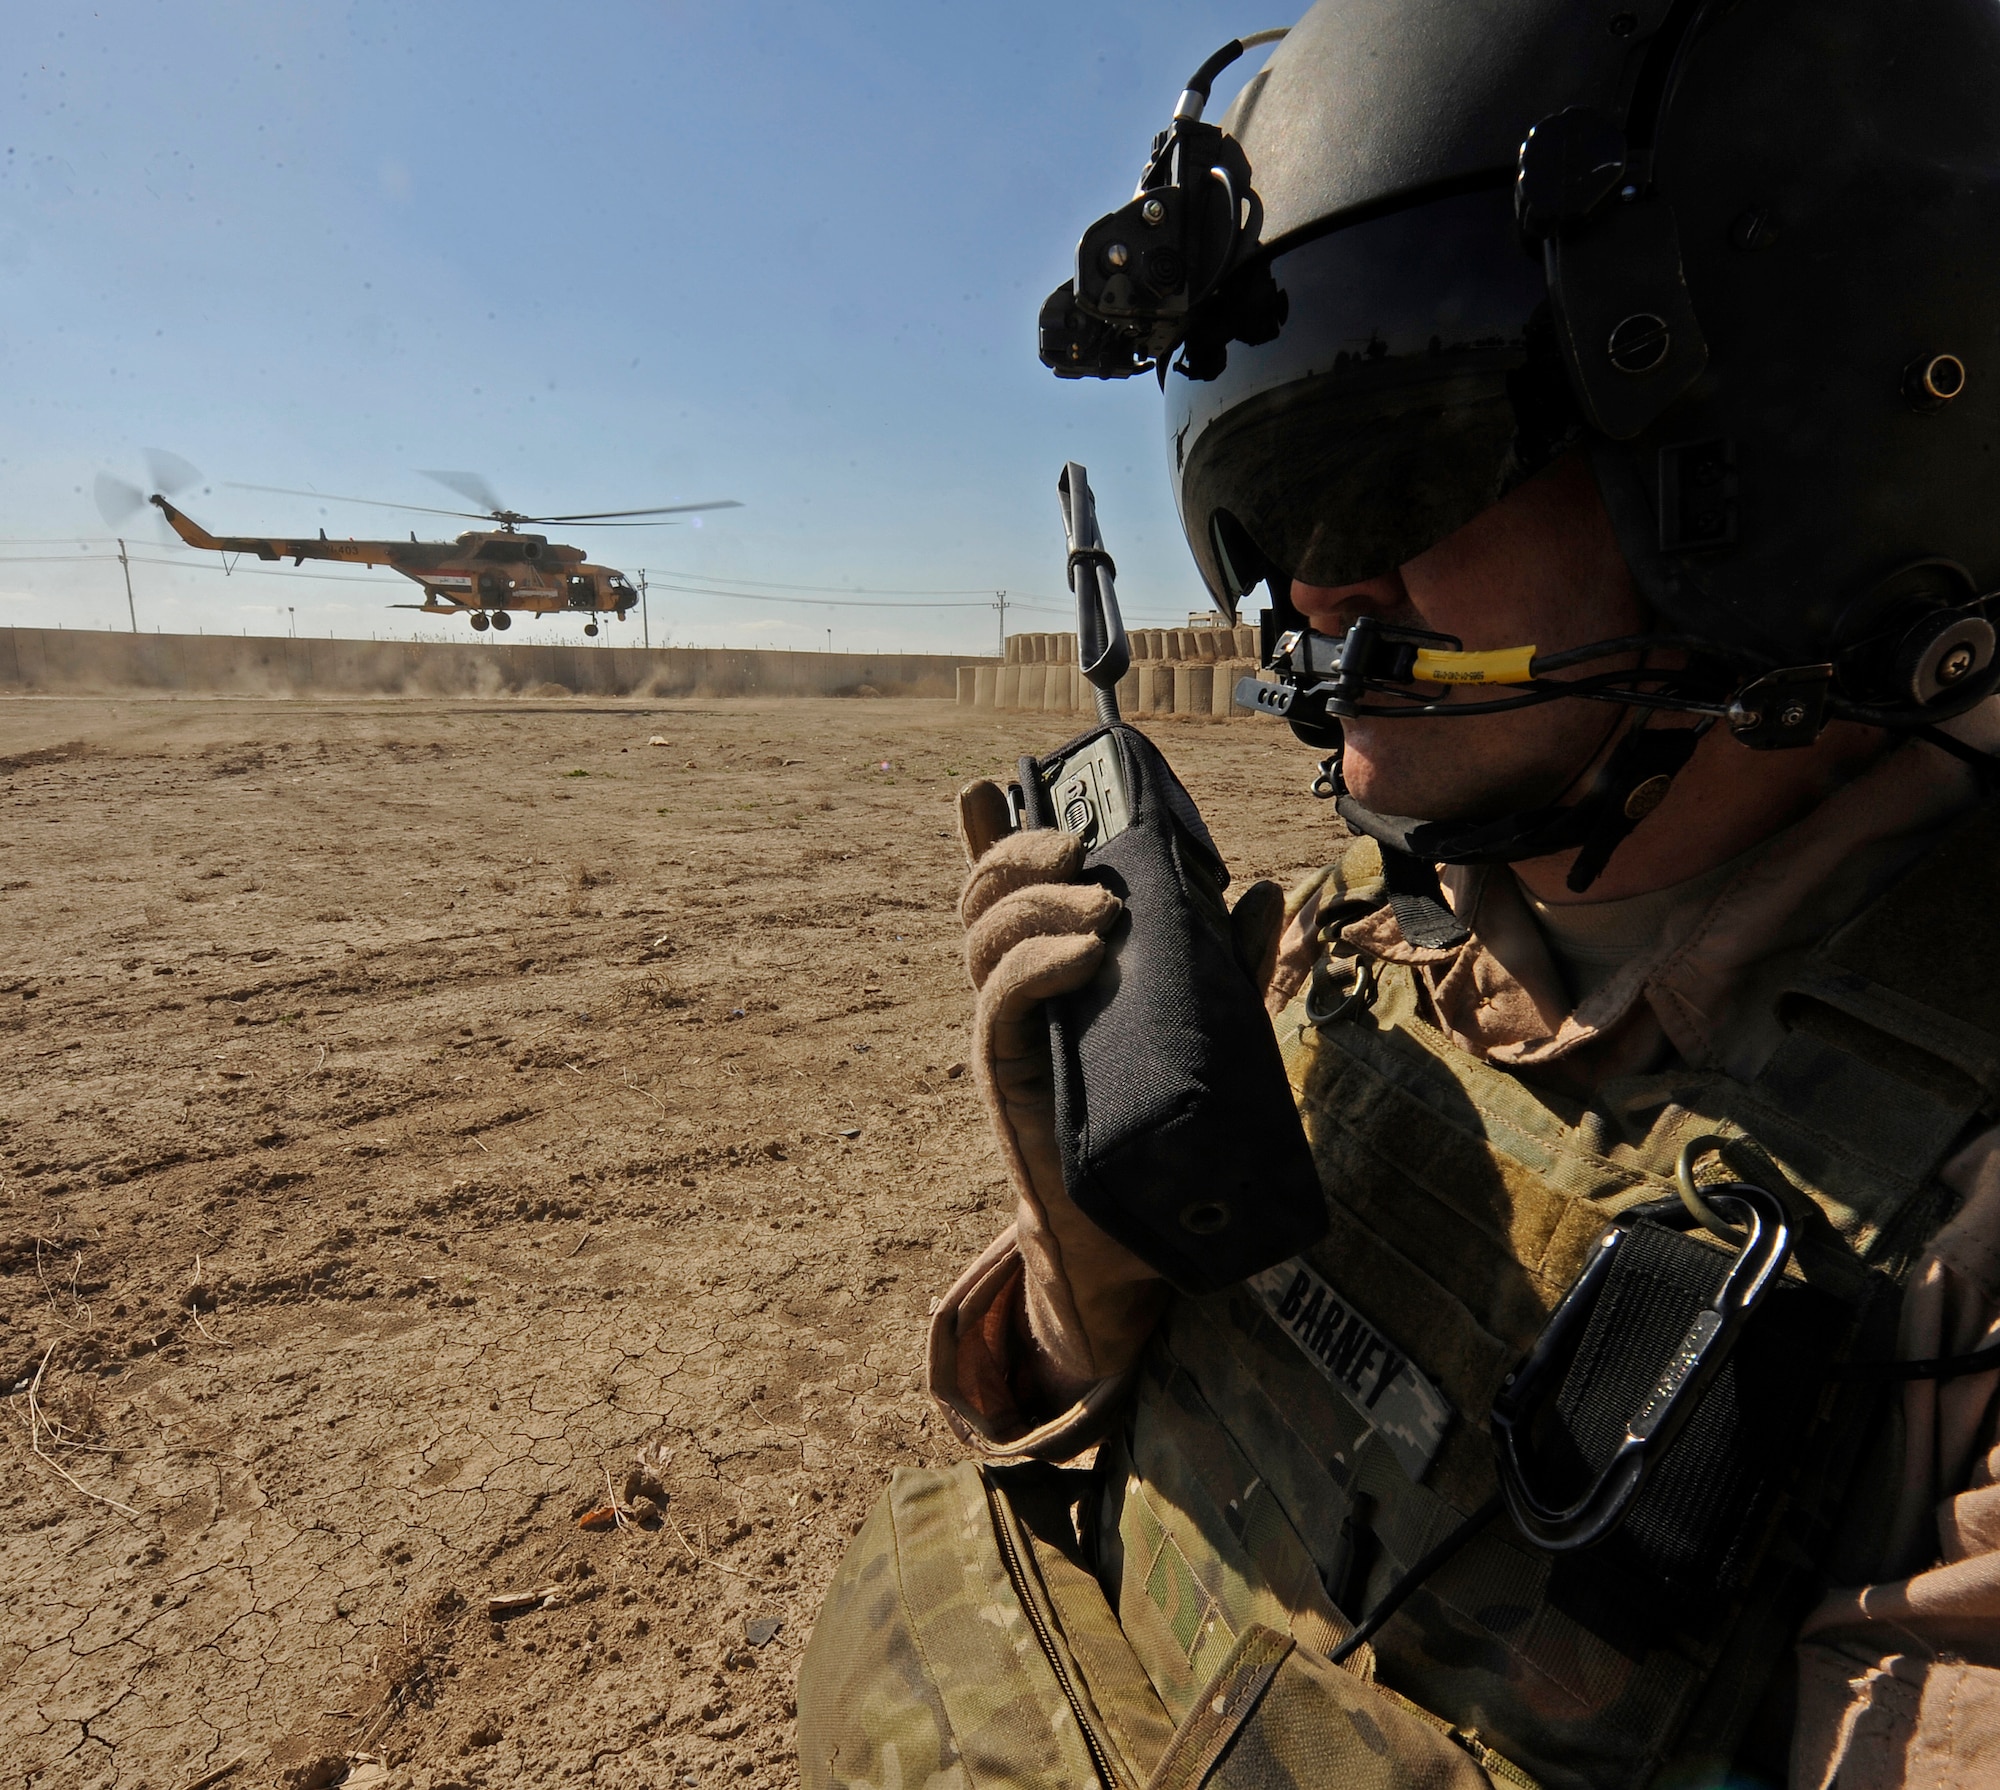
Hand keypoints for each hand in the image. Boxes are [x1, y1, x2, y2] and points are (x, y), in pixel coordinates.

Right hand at [955, 780, 1288, 1406]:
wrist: (1137, 1232)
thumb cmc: (1166, 1120)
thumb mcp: (1208, 1025)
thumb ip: (1225, 960)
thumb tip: (1259, 889)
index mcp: (1056, 963)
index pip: (1011, 886)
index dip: (992, 833)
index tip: (992, 785)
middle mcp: (1020, 987)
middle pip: (987, 894)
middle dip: (1018, 850)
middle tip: (1081, 847)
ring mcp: (1009, 1028)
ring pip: (987, 936)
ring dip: (1038, 903)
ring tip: (1107, 909)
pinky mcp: (1009, 1073)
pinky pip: (1001, 1002)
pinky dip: (1037, 963)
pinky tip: (1086, 953)